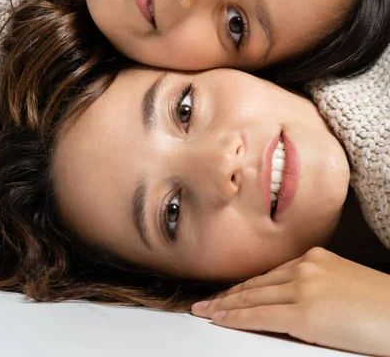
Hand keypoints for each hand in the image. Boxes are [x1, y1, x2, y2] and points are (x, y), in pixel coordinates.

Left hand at [191, 247, 389, 355]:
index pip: (268, 274)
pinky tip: (221, 319)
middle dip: (228, 294)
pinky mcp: (306, 313)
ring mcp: (304, 288)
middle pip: (256, 284)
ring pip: (253, 298)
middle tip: (203, 301)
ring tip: (205, 310)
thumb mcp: (341, 284)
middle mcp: (305, 267)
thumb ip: (314, 287)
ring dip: (226, 305)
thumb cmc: (379, 304)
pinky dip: (237, 318)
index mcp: (313, 258)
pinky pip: (261, 316)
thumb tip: (289, 302)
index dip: (244, 286)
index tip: (226, 292)